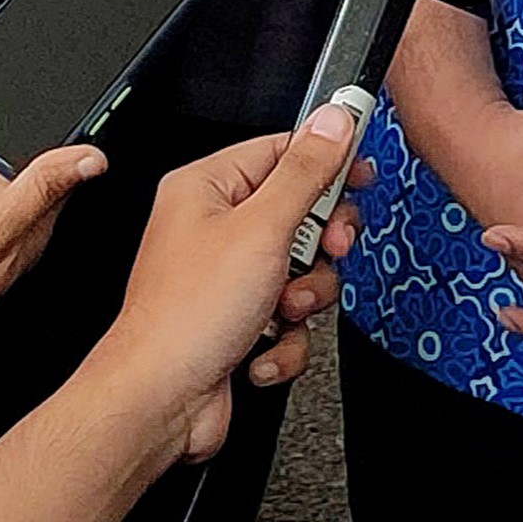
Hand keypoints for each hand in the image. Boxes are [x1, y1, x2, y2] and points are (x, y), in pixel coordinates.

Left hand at [77, 104, 368, 468]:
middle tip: (323, 251)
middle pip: (298, 215)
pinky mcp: (237, 322)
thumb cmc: (185, 316)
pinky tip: (261, 345)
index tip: (360, 174)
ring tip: (281, 309)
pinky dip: (284, 338)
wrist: (162, 400)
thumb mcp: (262, 229)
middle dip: (316, 246)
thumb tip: (333, 121)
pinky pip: (287, 317)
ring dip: (302, 298)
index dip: (325, 163)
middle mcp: (213, 228)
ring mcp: (225, 279)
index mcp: (207, 188)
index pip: (281, 151)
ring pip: (299, 272)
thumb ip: (305, 173)